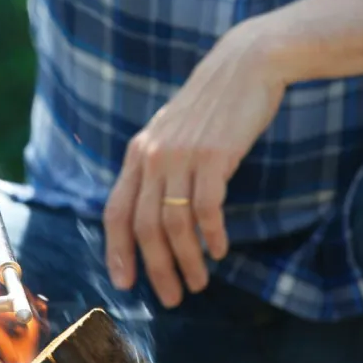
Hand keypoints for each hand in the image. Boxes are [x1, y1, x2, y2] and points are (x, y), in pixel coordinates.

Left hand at [103, 15, 289, 307]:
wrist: (246, 64)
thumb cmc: (212, 105)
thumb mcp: (172, 132)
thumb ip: (157, 166)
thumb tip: (153, 212)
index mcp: (138, 153)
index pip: (116, 212)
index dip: (117, 251)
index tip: (125, 283)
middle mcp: (153, 157)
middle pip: (145, 228)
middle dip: (157, 269)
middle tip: (171, 298)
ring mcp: (182, 156)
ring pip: (174, 225)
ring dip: (186, 261)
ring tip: (198, 284)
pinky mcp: (214, 156)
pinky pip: (207, 209)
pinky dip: (211, 236)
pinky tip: (219, 251)